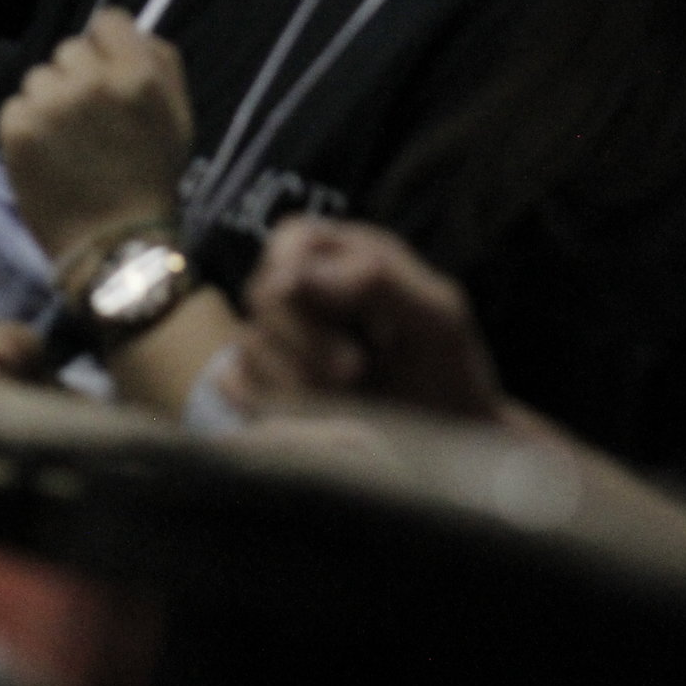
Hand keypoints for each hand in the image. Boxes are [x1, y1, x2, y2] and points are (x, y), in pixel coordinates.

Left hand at [0, 9, 191, 265]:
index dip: (108, 44)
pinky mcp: (15, 128)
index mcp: (137, 74)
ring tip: (68, 141)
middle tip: (88, 118)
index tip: (107, 69)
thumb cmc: (151, 180)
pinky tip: (47, 155)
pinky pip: (16, 105)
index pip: (107, 20)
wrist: (114, 245)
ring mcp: (49, 104)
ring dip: (50, 100)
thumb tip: (128, 28)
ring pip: (39, 76)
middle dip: (78, 75)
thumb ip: (160, 61)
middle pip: (70, 48)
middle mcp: (91, 81)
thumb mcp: (178, 116)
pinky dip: (27, 126)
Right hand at [229, 218, 502, 422]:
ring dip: (299, 376)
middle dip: (307, 338)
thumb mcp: (437, 319)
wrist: (449, 445)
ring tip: (349, 396)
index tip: (326, 313)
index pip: (292, 239)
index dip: (301, 273)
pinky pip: (236, 382)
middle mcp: (305, 289)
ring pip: (250, 341)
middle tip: (354, 371)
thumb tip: (297, 275)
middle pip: (263, 291)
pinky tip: (319, 413)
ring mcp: (280, 336)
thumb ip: (378, 280)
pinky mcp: (262, 381)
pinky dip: (275, 402)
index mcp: (346, 256)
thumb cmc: (448, 372)